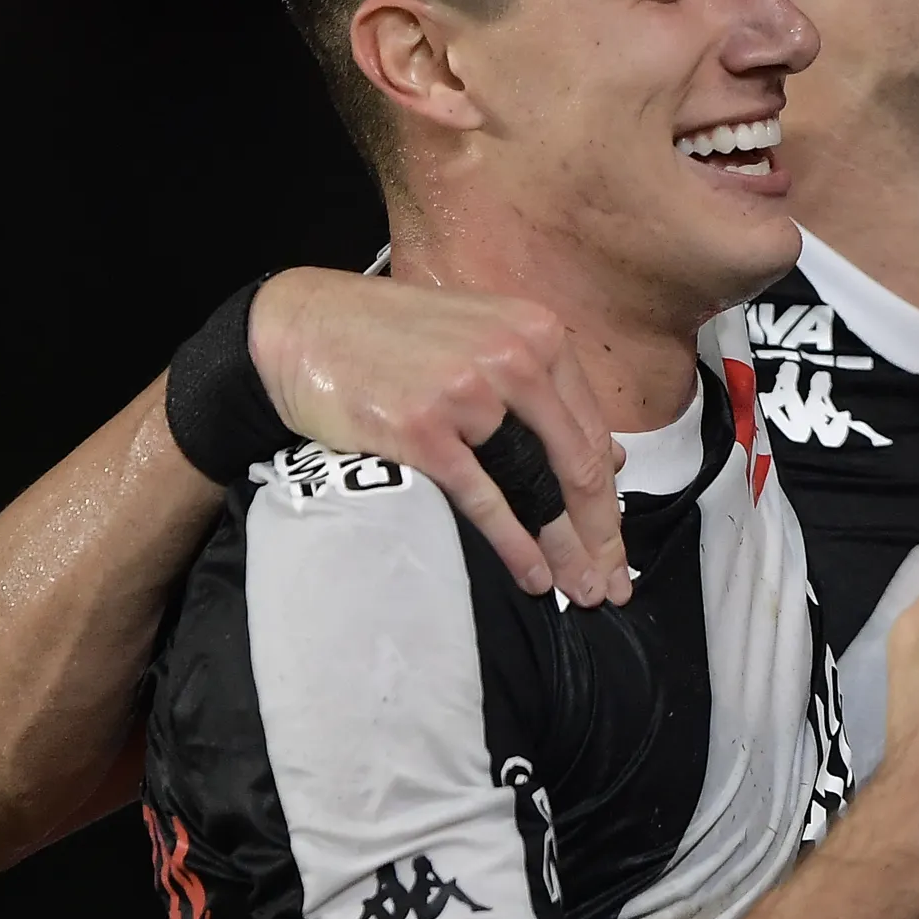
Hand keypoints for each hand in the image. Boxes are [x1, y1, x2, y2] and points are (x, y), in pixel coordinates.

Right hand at [250, 268, 630, 604]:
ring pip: (536, 486)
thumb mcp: (483, 342)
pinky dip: (514, 544)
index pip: (589, 432)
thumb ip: (545, 393)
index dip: (610, 496)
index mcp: (536, 334)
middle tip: (614, 584)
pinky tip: (533, 576)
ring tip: (583, 591)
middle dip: (599, 534)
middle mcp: (512, 357)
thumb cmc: (392, 339)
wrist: (302, 328)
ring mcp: (468, 392)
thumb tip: (613, 458)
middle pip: (575, 464)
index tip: (617, 542)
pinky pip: (484, 499)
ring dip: (565, 548)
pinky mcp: (424, 428)